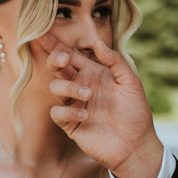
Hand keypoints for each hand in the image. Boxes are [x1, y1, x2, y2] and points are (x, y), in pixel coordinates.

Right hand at [40, 35, 162, 177]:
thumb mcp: (130, 82)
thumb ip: (114, 61)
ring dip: (69, 87)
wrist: (135, 144)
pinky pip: (58, 112)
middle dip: (56, 60)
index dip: (55, 44)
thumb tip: (96, 43)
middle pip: (58, 68)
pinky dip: (69, 111)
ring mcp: (74, 105)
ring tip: (89, 95)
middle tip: (64, 60)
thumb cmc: (135, 112)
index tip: (41, 33)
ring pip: (56, 87)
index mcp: (93, 74)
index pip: (70, 55)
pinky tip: (87, 116)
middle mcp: (81, 86)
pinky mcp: (70, 124)